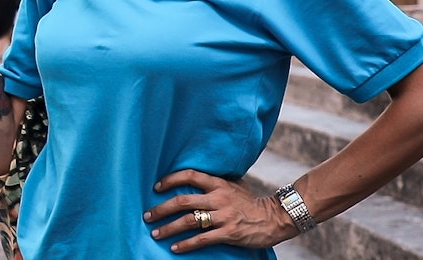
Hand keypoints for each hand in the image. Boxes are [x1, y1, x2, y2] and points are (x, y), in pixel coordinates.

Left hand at [142, 169, 293, 252]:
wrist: (274, 218)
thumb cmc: (251, 202)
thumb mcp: (234, 185)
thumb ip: (215, 183)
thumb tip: (194, 178)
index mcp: (219, 184)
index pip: (190, 175)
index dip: (171, 179)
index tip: (156, 187)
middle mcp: (219, 198)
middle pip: (183, 201)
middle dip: (162, 209)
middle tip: (147, 215)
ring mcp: (223, 216)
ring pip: (189, 221)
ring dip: (169, 228)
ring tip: (155, 233)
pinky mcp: (229, 233)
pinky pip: (202, 239)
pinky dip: (186, 244)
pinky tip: (175, 248)